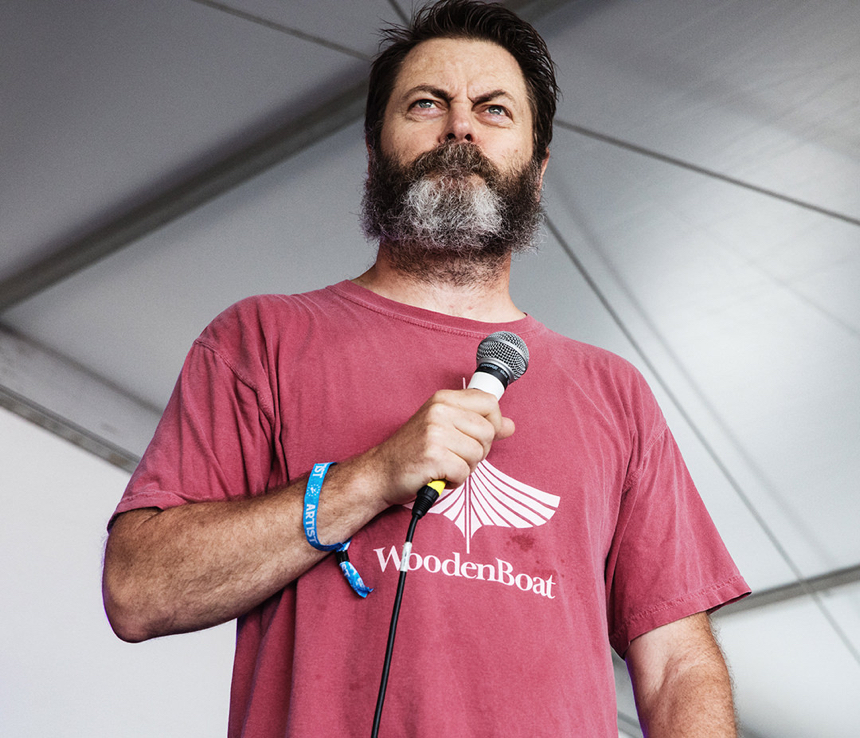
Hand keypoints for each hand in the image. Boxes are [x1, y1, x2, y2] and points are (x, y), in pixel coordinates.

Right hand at [366, 388, 514, 505]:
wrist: (381, 472)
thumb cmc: (413, 451)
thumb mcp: (445, 428)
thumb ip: (477, 424)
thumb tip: (510, 425)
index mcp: (443, 399)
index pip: (489, 402)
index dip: (493, 422)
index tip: (478, 436)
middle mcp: (439, 411)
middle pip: (488, 432)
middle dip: (478, 451)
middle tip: (454, 455)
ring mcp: (435, 433)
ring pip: (478, 454)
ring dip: (465, 467)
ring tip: (444, 465)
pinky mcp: (433, 456)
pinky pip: (465, 472)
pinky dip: (454, 481)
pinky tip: (438, 475)